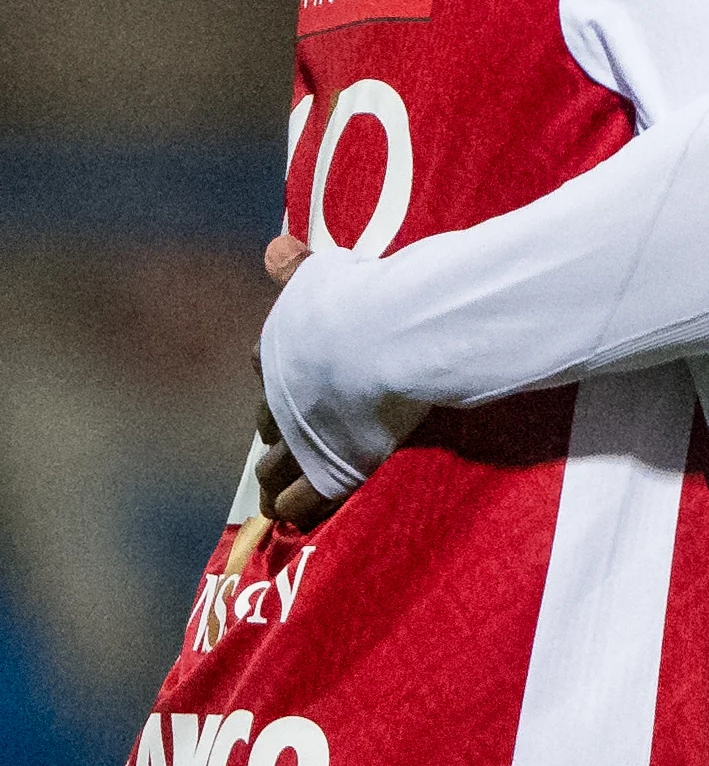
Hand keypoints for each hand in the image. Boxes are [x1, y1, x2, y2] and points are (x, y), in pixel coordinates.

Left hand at [246, 234, 342, 530]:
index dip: (279, 379)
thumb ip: (299, 268)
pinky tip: (300, 518)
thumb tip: (276, 248)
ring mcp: (299, 434)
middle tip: (288, 446)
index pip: (266, 368)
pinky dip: (301, 508)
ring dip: (276, 482)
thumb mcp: (326, 273)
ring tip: (277, 500)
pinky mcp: (326, 467)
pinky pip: (304, 496)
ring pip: (274, 467)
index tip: (290, 388)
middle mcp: (278, 394)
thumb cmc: (363, 299)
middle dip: (276, 432)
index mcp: (277, 347)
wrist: (385, 338)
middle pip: (267, 421)